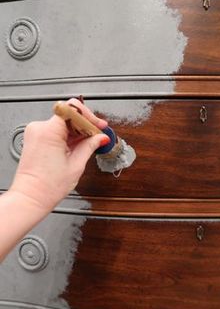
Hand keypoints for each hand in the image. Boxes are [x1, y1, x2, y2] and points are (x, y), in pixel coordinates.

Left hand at [10, 98, 109, 213]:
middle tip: (98, 135)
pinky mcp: (36, 138)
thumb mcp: (76, 165)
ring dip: (77, 131)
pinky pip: (56, 130)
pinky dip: (68, 136)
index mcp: (48, 131)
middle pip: (68, 115)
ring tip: (89, 143)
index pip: (72, 110)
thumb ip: (90, 146)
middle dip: (85, 124)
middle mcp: (39, 128)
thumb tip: (101, 137)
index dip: (89, 116)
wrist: (31, 198)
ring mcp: (36, 133)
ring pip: (63, 123)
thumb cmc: (47, 187)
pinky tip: (77, 145)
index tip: (99, 125)